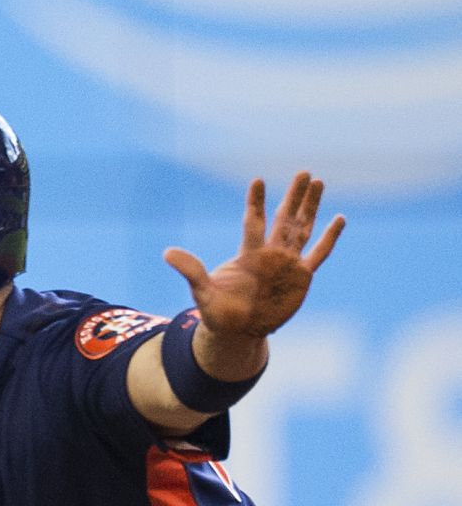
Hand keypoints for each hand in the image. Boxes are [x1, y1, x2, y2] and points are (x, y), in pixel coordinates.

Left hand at [164, 173, 345, 340]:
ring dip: (311, 207)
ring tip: (318, 182)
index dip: (256, 202)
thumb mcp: (202, 292)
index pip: (254, 222)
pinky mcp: (302, 277)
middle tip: (303, 172)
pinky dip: (329, 237)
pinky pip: (319, 254)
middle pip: (284, 218)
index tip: (257, 180)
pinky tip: (339, 218)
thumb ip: (191, 271)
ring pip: (303, 229)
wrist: (238, 332)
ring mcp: (288, 263)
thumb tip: (166, 253)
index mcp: (249, 255)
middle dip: (294, 196)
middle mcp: (270, 254)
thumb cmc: (218, 312)